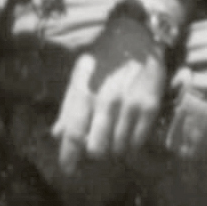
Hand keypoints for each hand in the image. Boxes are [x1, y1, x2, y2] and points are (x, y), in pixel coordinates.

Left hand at [53, 11, 172, 174]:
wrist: (138, 35)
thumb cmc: (104, 55)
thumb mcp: (79, 74)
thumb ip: (68, 105)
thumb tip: (56, 133)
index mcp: (86, 91)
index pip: (74, 133)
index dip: (69, 156)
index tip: (68, 170)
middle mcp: (107, 101)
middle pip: (97, 149)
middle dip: (94, 153)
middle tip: (96, 146)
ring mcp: (130, 105)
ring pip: (119, 148)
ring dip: (113, 148)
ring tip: (113, 135)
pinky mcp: (149, 107)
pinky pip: (138, 142)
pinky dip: (131, 143)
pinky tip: (128, 131)